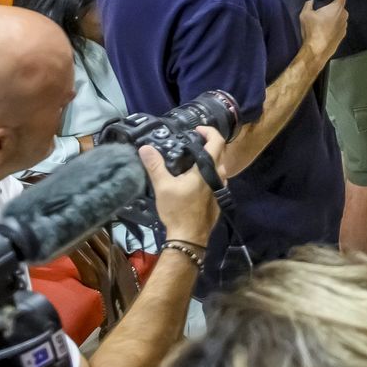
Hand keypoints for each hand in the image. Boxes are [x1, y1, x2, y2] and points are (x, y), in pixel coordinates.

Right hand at [144, 126, 225, 247]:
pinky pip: (217, 177)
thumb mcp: (163, 186)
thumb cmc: (178, 209)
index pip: (217, 141)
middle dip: (208, 143)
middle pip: (220, 152)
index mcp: (208, 168)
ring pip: (219, 166)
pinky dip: (209, 171)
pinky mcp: (219, 197)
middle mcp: (219, 175)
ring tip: (191, 158)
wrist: (189, 236)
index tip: (196, 129)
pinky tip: (195, 177)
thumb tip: (145, 148)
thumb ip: (155, 166)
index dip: (209, 131)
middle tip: (192, 141)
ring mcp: (221, 187)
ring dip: (209, 158)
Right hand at [299, 0, 349, 60]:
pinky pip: (339, 27)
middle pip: (341, 8)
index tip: (329, 0)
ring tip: (323, 24)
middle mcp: (344, 16)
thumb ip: (308, 4)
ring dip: (334, 19)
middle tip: (322, 13)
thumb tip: (310, 1)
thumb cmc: (313, 30)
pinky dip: (334, 28)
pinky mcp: (343, 35)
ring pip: (340, 18)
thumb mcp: (305, 14)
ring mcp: (345, 26)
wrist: (317, 49)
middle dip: (333, 9)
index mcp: (337, 8)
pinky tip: (325, 32)